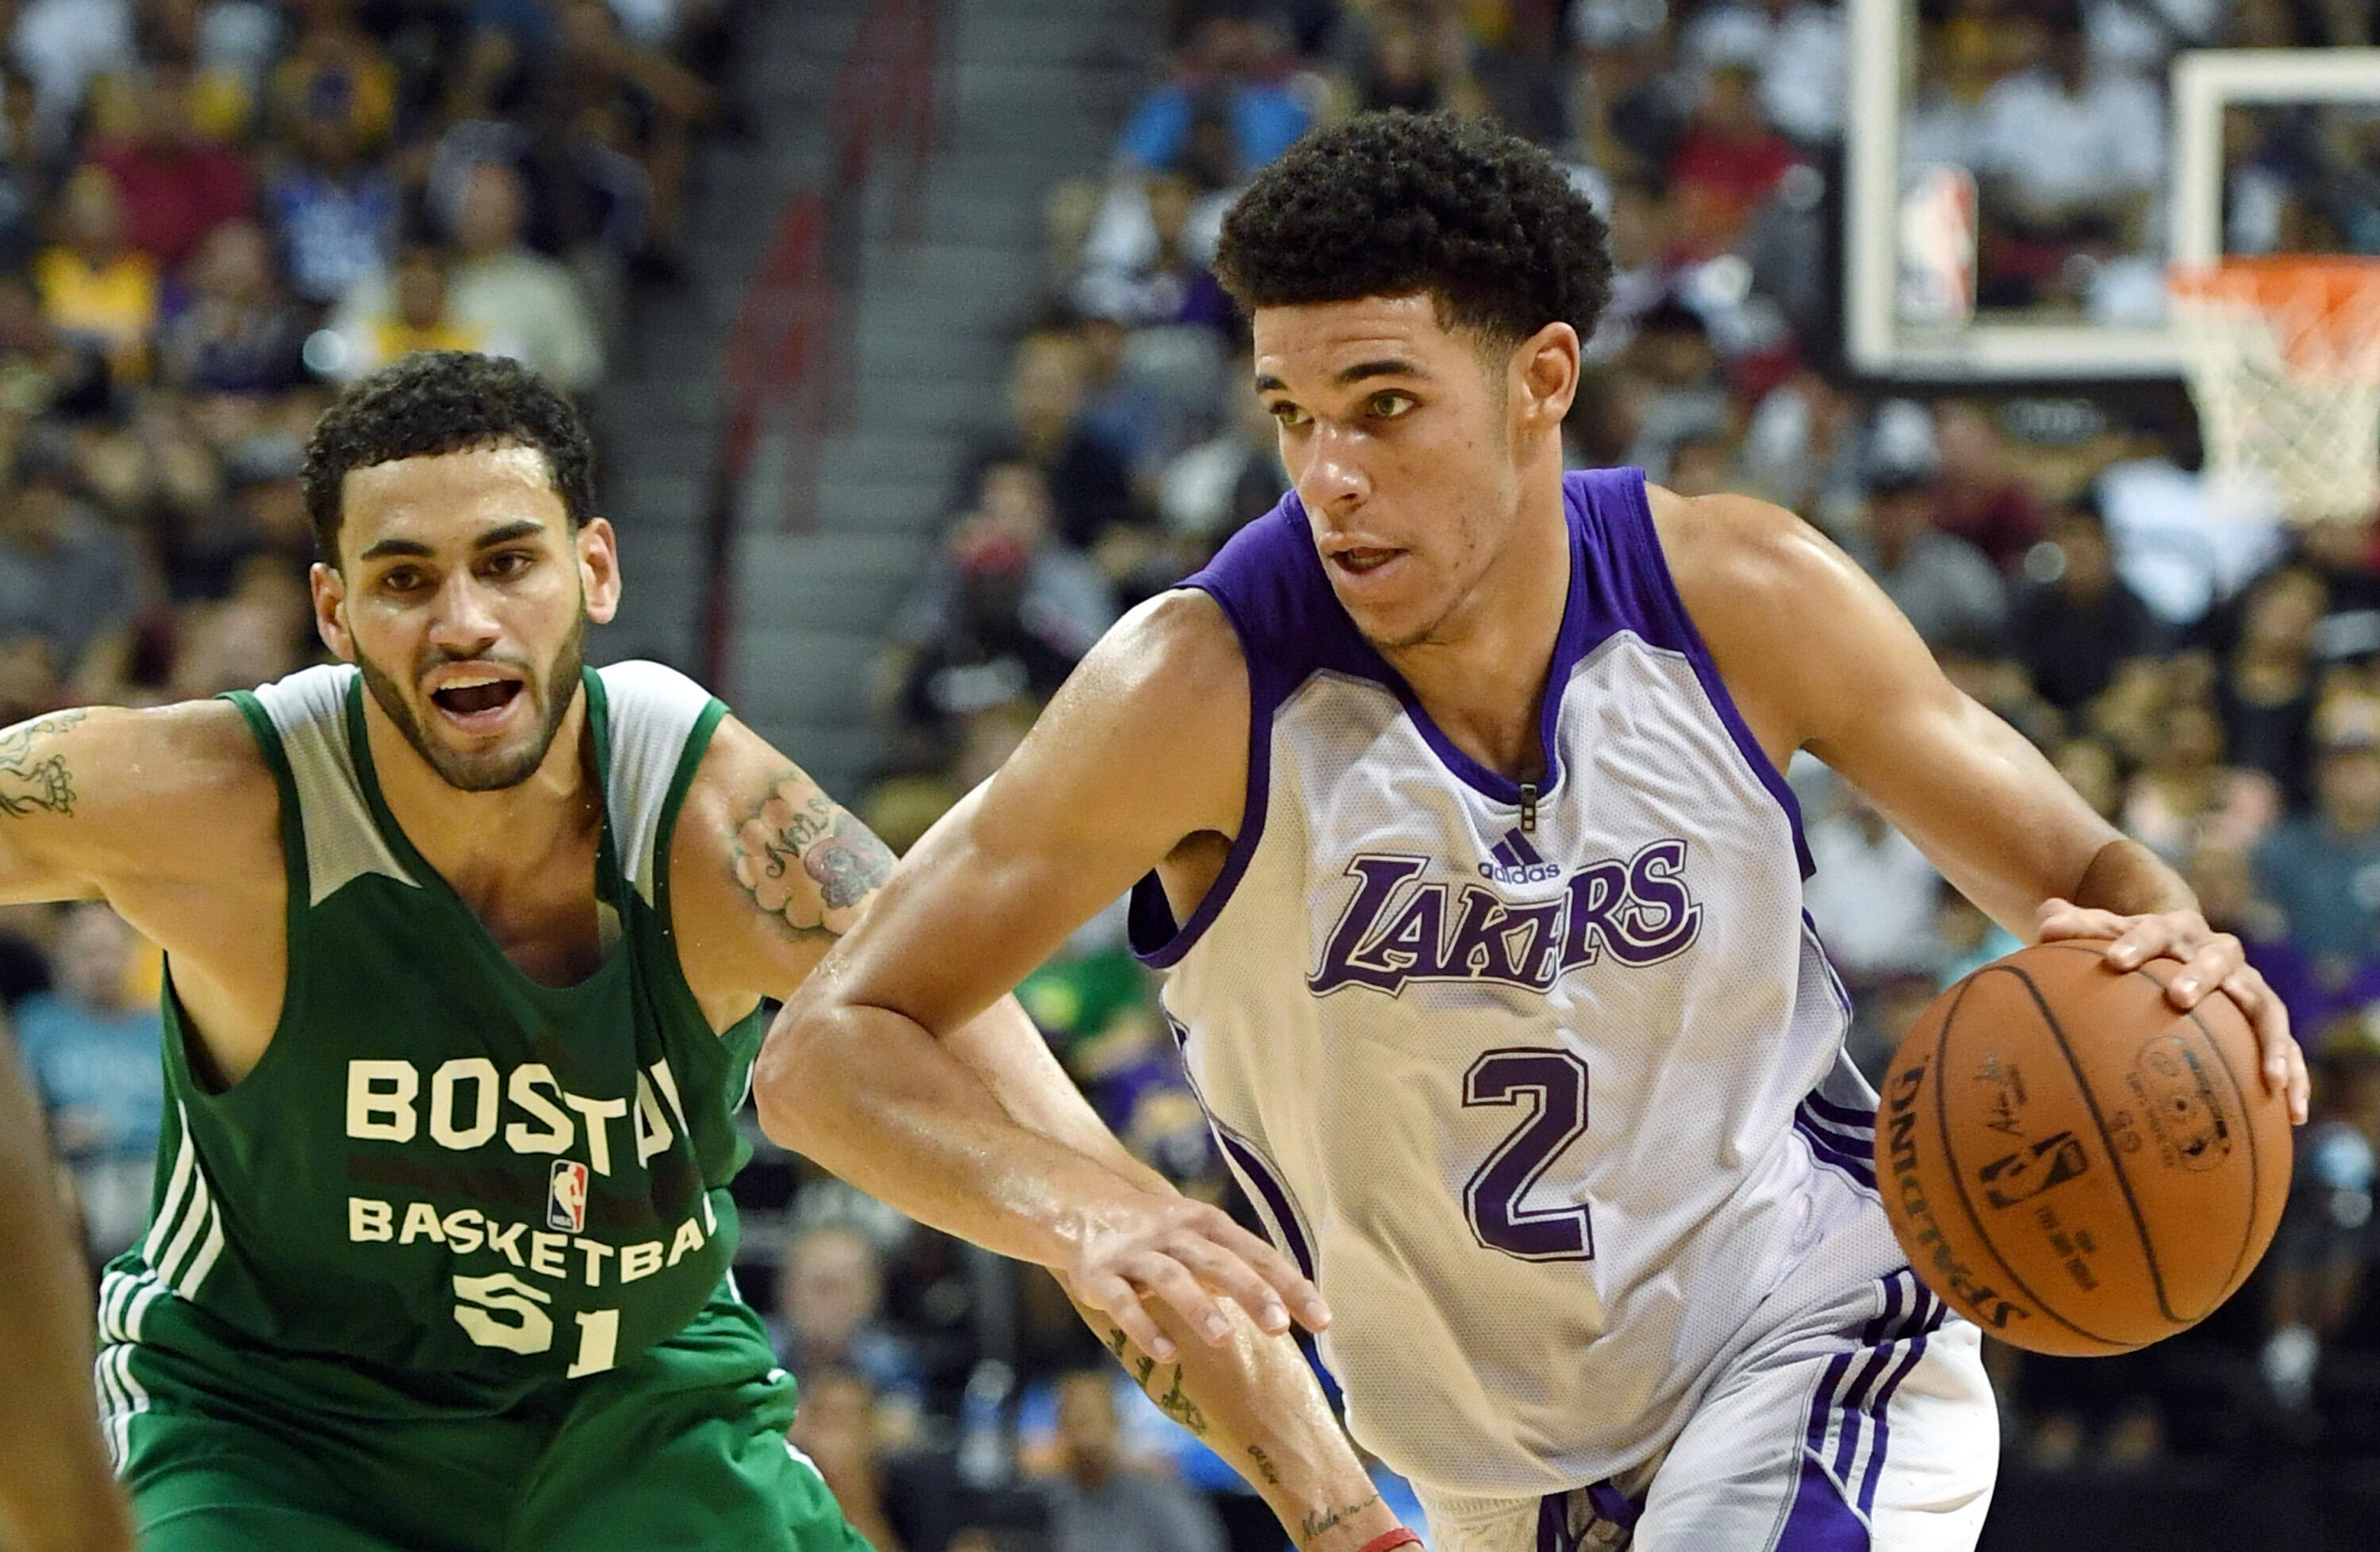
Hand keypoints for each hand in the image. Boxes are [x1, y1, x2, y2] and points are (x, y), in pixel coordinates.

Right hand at [1066, 1184, 1329, 1362]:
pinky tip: (1166, 1353)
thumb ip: (1240, 1266)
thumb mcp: (1200, 1237)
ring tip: (1224, 1339)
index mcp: (1207, 1224)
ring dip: (1198, 1306)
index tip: (1322, 1320)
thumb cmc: (1157, 1231)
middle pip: (1218, 1261)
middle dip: (1251, 1292)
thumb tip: (1294, 1302)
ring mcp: (1135, 1252)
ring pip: (1171, 1277)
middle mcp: (1174, 1234)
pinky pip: (1122, 1301)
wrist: (1079, 1203)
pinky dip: (1143, 1326)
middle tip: (1280, 1326)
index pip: (1257, 1254)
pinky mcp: (1100, 1274)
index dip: (1289, 1285)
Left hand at [2036, 899, 2308, 1123]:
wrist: (2176, 940)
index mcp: (2175, 928)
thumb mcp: (2101, 932)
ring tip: (2269, 1077)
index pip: (2154, 930)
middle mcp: (2217, 952)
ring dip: (2271, 1041)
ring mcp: (2247, 985)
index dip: (2135, 943)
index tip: (2113, 961)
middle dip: (2200, 976)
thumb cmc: (2129, 944)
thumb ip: (2073, 926)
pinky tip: (2292, 1114)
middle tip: (2178, 998)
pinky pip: (2287, 1048)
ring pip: (2266, 1008)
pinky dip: (2293, 1076)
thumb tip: (2045, 923)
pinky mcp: (2263, 1018)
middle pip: (2217, 959)